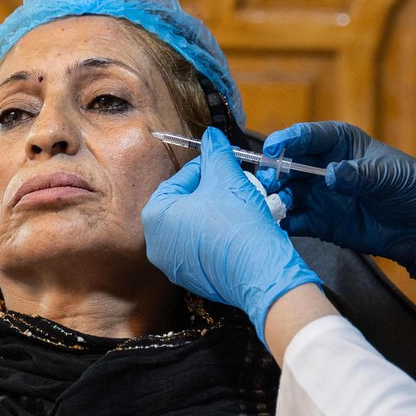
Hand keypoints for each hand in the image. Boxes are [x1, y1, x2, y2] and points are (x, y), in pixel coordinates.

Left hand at [142, 128, 321, 338]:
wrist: (261, 272)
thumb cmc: (238, 224)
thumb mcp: (226, 176)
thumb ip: (215, 152)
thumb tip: (211, 135)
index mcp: (155, 215)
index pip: (180, 179)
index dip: (207, 170)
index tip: (224, 168)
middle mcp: (156, 243)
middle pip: (185, 204)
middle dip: (210, 193)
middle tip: (232, 187)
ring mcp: (172, 265)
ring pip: (194, 226)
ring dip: (214, 214)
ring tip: (237, 208)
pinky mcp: (191, 280)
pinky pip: (201, 249)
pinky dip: (216, 238)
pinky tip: (236, 232)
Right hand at [257, 121, 415, 285]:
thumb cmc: (415, 190)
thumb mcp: (391, 177)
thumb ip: (360, 175)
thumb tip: (332, 174)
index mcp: (342, 143)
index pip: (310, 136)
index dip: (289, 140)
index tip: (274, 147)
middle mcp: (324, 167)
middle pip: (289, 164)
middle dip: (274, 170)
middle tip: (267, 180)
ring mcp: (320, 195)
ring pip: (286, 192)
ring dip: (275, 196)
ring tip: (270, 204)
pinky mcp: (321, 222)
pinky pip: (294, 220)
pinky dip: (283, 221)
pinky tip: (277, 224)